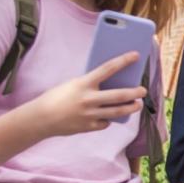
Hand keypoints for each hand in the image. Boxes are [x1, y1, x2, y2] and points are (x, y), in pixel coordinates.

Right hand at [30, 52, 146, 136]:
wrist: (40, 118)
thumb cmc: (56, 97)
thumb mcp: (73, 84)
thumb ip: (91, 84)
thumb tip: (111, 84)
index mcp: (83, 83)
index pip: (108, 68)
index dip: (124, 61)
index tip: (136, 55)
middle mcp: (88, 99)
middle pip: (119, 95)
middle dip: (135, 92)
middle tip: (143, 90)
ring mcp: (90, 114)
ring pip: (117, 112)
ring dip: (131, 108)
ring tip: (137, 105)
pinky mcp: (88, 127)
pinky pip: (105, 123)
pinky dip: (108, 119)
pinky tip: (108, 117)